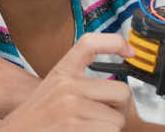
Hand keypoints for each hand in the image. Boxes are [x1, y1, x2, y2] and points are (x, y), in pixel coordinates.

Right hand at [0, 33, 134, 131]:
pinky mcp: (74, 127)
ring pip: (117, 119)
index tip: (129, 52)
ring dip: (108, 129)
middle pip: (121, 91)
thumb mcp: (51, 92)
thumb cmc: (34, 121)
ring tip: (87, 129)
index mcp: (61, 73)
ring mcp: (71, 106)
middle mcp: (67, 86)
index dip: (115, 42)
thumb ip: (79, 87)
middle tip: (104, 117)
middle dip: (119, 109)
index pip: (90, 43)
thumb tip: (117, 92)